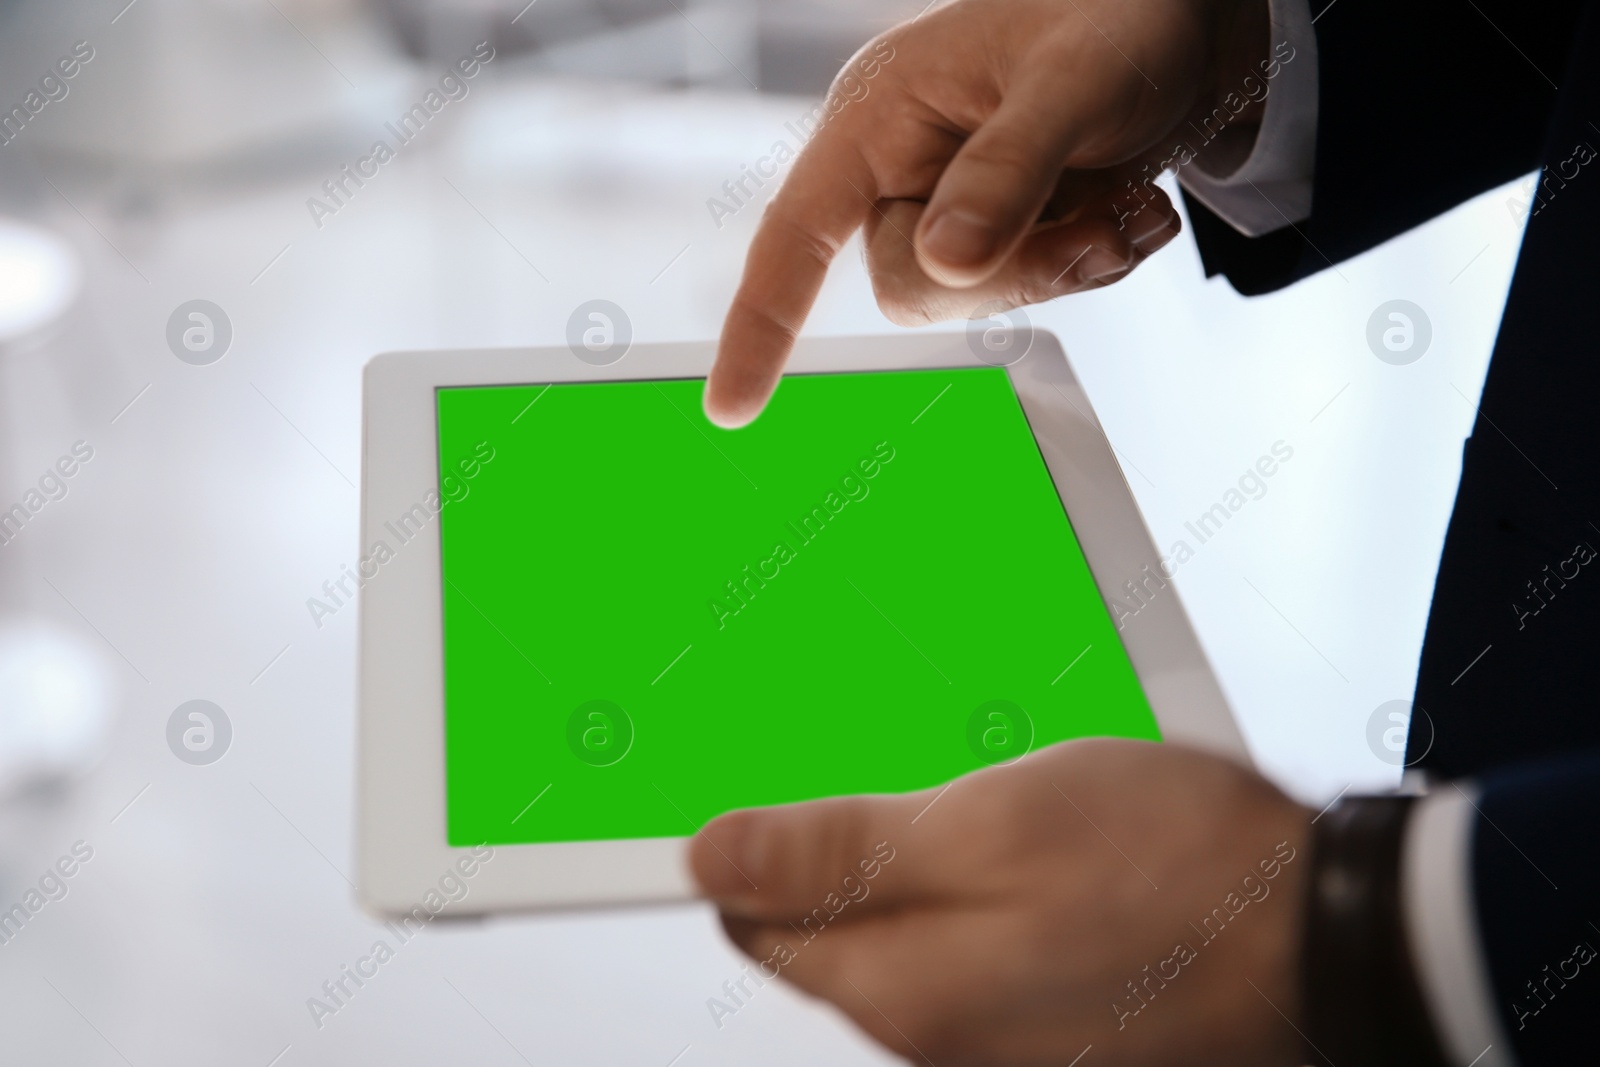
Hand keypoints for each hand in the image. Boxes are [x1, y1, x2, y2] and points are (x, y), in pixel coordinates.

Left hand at [689, 738, 1311, 1066]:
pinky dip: (983, 887)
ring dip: (923, 859)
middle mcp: (941, 1036)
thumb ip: (839, 852)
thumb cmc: (1181, 873)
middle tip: (904, 772)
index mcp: (904, 991)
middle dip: (842, 846)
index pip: (755, 925)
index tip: (761, 783)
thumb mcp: (989, 828)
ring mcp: (1002, 1035)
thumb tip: (710, 858)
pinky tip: (1037, 841)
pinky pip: (978, 946)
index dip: (745, 847)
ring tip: (986, 796)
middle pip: (832, 932)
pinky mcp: (1054, 1017)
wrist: (1331, 933)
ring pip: (911, 931)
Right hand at [702, 0, 1269, 426]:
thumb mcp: (1073, 80)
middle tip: (1095, 223)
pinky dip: (1092, 263)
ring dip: (1065, 265)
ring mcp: (953, 205)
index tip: (731, 409)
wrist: (1188, 21)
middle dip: (1011, 273)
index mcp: (880, 115)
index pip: (795, 232)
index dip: (760, 323)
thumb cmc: (1118, 13)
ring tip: (1125, 203)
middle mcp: (903, 167)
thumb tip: (947, 266)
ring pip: (975, 300)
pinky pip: (1029, 293)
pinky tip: (1129, 209)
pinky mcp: (1004, 232)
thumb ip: (1007, 172)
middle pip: (909, 286)